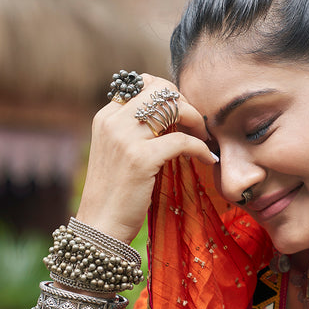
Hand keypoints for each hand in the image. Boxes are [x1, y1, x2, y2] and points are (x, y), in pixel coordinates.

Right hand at [75, 74, 217, 242]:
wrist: (101, 225)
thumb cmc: (114, 192)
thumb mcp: (118, 152)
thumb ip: (135, 130)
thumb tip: (170, 114)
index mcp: (106, 116)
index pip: (142, 84)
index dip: (168, 94)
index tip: (182, 114)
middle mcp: (113, 122)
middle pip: (159, 89)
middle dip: (185, 102)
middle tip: (197, 124)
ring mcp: (126, 139)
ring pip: (172, 107)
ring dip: (196, 120)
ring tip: (204, 138)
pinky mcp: (141, 159)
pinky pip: (183, 141)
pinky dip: (201, 149)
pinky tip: (207, 159)